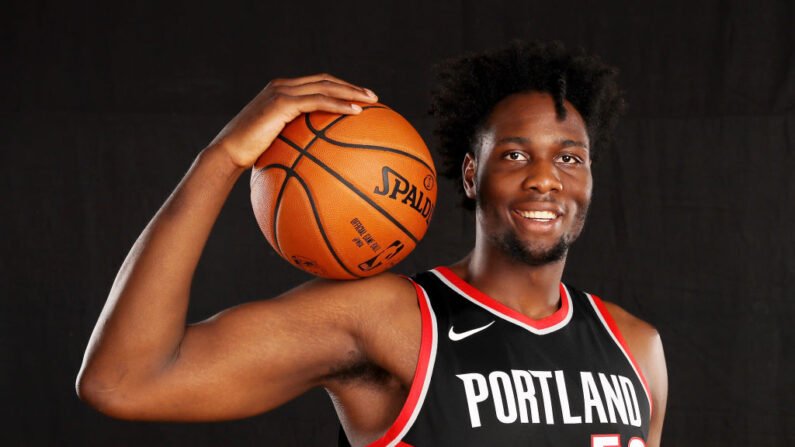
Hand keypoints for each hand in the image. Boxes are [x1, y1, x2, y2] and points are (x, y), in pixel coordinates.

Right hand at [208, 73, 377, 168]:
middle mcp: (282, 86)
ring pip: (325, 86)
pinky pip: (318, 101)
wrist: (228, 154)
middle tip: (373, 97)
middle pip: (325, 80)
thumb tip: (314, 157)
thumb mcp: (275, 145)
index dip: (340, 88)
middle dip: (351, 87)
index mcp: (281, 92)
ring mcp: (281, 91)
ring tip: (372, 101)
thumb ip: (293, 141)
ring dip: (351, 92)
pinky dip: (338, 104)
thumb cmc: (250, 157)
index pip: (316, 84)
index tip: (359, 98)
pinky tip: (355, 112)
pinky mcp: (282, 103)